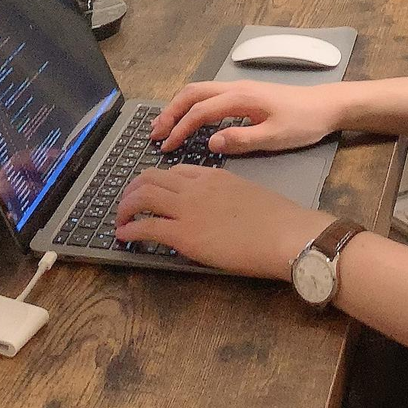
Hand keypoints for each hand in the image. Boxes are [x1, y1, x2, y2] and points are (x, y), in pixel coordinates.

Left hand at [114, 165, 332, 278]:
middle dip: (133, 189)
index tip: (152, 193)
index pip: (175, 171)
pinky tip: (124, 236)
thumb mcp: (247, 194)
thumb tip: (217, 210)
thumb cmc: (278, 220)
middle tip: (127, 203)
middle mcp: (195, 187)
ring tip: (120, 219)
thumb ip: (226, 195)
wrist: (286, 233)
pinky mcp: (184, 234)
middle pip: (151, 177)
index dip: (158, 181)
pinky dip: (130, 229)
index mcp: (213, 175)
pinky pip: (146, 227)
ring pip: (143, 196)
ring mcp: (188, 209)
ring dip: (125, 206)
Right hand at [151, 80, 342, 153]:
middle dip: (170, 112)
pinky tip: (188, 119)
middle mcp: (234, 88)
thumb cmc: (303, 122)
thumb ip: (243, 139)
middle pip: (192, 93)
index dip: (181, 128)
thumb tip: (211, 142)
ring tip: (164, 126)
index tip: (166, 146)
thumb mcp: (275, 137)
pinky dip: (191, 105)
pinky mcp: (242, 94)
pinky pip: (208, 95)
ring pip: (198, 91)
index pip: (200, 112)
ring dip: (178, 107)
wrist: (326, 105)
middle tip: (154, 133)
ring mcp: (238, 88)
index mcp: (240, 98)